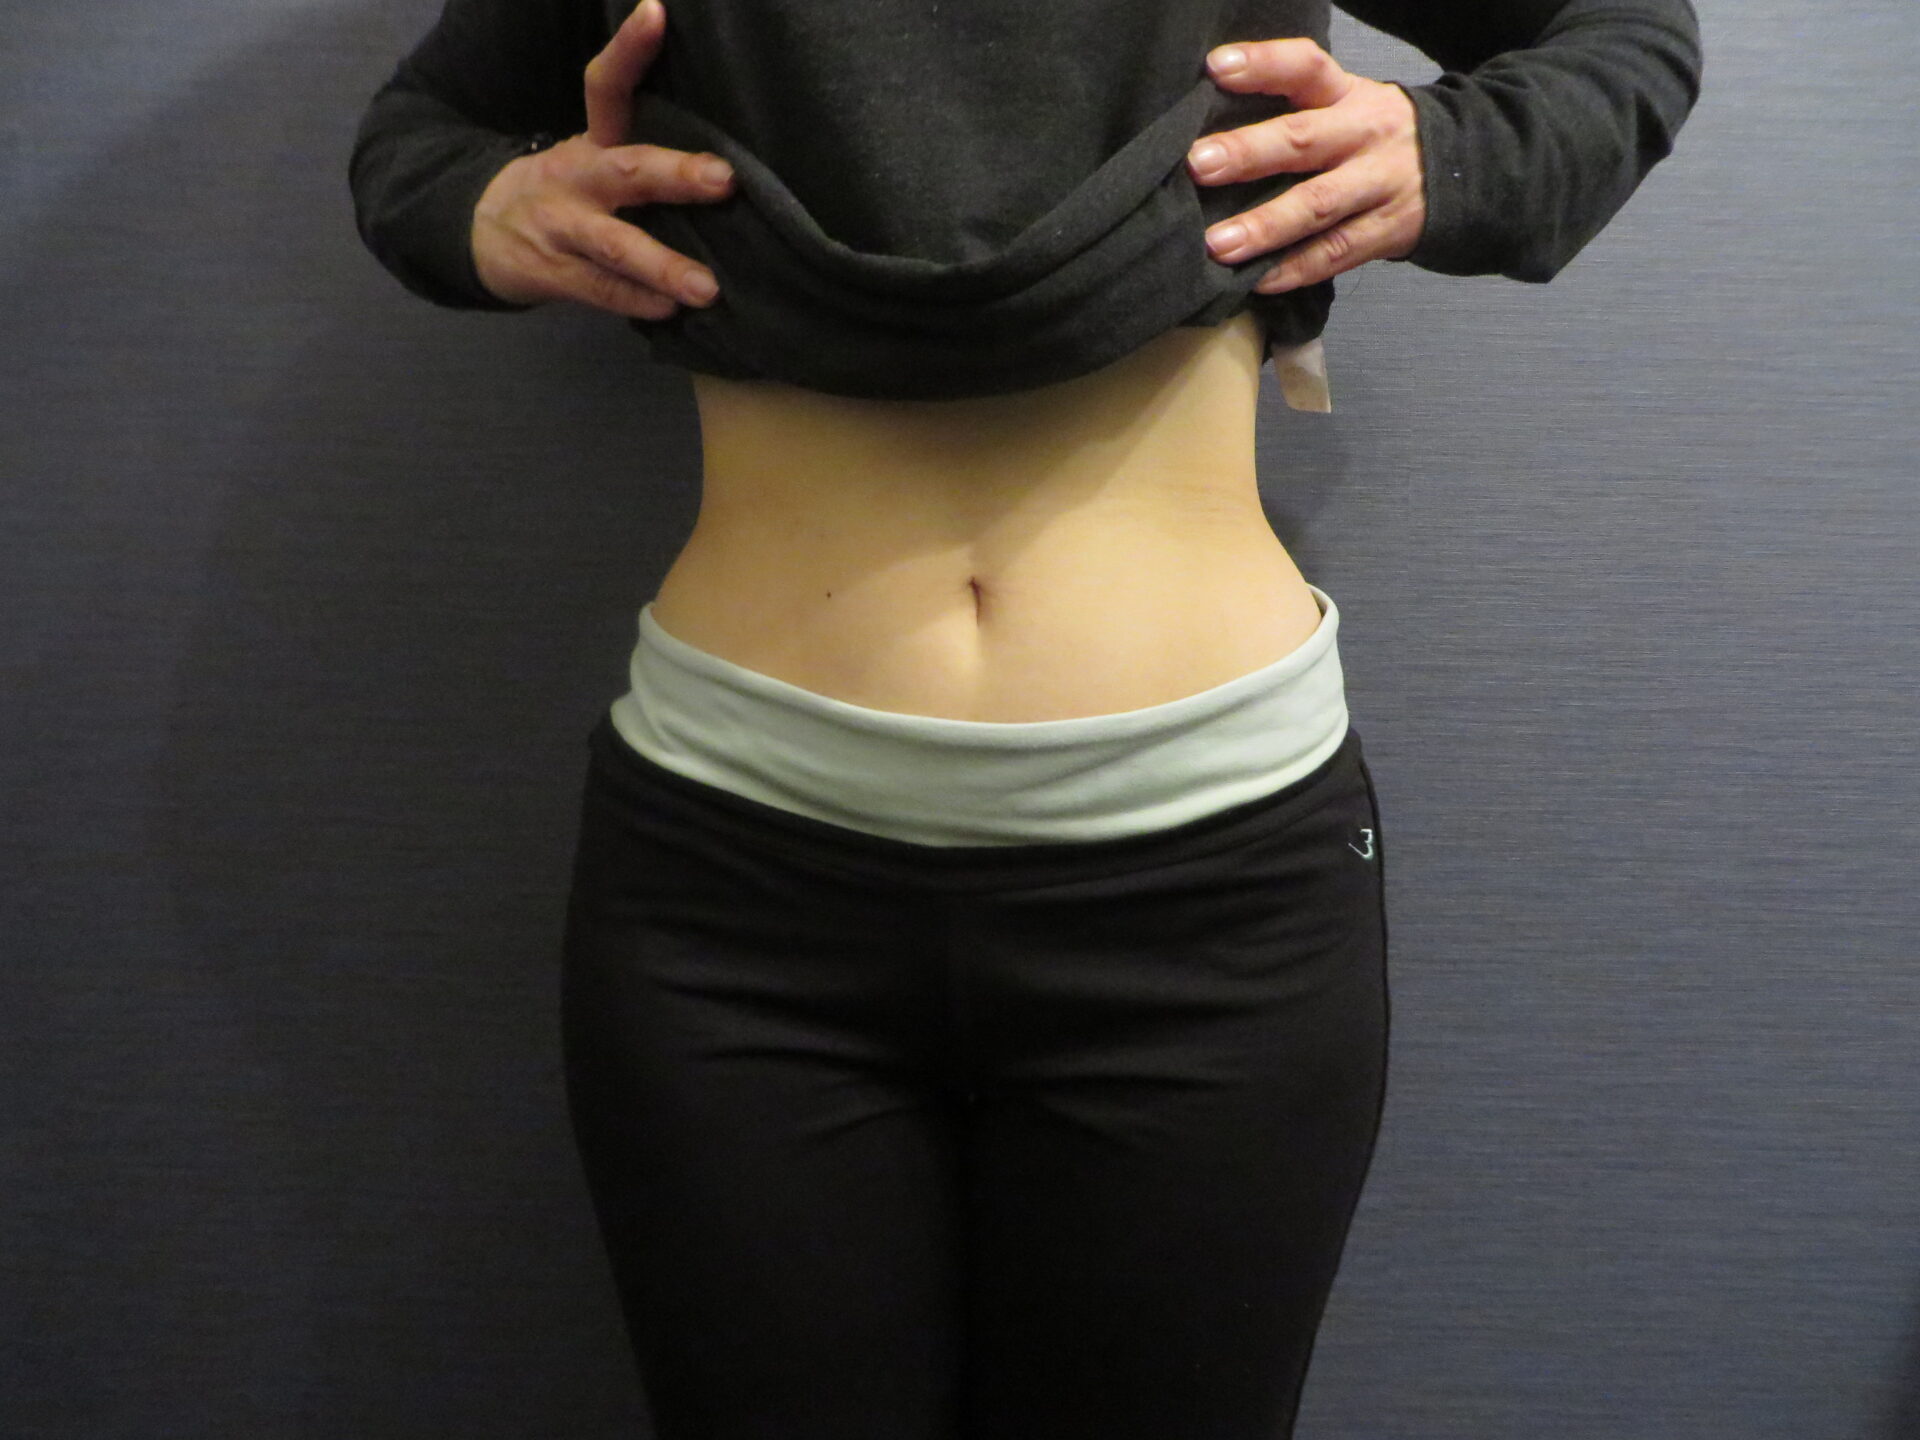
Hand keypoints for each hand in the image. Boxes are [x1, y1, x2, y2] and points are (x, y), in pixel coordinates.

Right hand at [470, 0, 735, 317]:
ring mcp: (561, 228)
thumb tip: (726, 163)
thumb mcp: (591, 157)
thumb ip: (641, 154)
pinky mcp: (551, 273)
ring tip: (706, 288)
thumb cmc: (564, 194)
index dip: (629, 50)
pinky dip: (635, 301)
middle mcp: (575, 180)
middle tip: (723, 180)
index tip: (656, 14)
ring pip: (613, 244)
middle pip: (623, 169)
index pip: (606, 86)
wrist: (477, 231)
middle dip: (674, 175)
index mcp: (590, 143)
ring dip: (661, 265)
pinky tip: (670, 311)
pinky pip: (599, 291)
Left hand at [1186, 39, 1425, 293]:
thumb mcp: (1348, 104)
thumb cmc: (1374, 136)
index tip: (1216, 68)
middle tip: (1199, 165)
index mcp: (1348, 95)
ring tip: (1218, 244)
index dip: (1263, 64)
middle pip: (1304, 139)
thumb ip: (1295, 109)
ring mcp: (1377, 185)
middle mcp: (1364, 135)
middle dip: (1249, 152)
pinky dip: (1294, 269)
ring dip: (1265, 226)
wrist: (1464, 168)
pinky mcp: (1385, 232)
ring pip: (1318, 205)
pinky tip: (1256, 280)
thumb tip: (1212, 128)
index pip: (1306, 67)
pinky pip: (1334, 254)